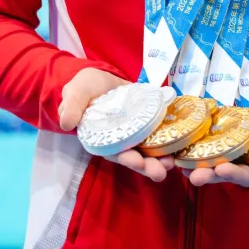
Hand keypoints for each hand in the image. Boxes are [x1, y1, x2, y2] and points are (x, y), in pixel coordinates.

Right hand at [58, 67, 174, 182]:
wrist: (100, 76)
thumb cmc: (85, 87)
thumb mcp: (75, 92)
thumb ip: (72, 106)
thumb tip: (67, 123)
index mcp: (102, 138)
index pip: (114, 153)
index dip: (125, 158)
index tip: (136, 162)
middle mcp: (121, 140)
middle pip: (135, 156)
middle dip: (147, 166)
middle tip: (160, 171)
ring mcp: (136, 131)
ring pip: (149, 149)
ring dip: (160, 157)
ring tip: (172, 163)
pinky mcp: (148, 121)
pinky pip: (160, 131)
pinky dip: (169, 138)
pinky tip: (181, 141)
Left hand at [186, 97, 248, 188]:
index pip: (248, 175)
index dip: (235, 175)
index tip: (223, 170)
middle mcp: (247, 157)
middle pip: (224, 169)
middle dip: (207, 173)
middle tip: (190, 174)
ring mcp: (237, 142)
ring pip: (213, 154)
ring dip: (195, 159)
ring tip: (177, 161)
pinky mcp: (230, 125)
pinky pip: (211, 133)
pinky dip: (196, 136)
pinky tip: (182, 133)